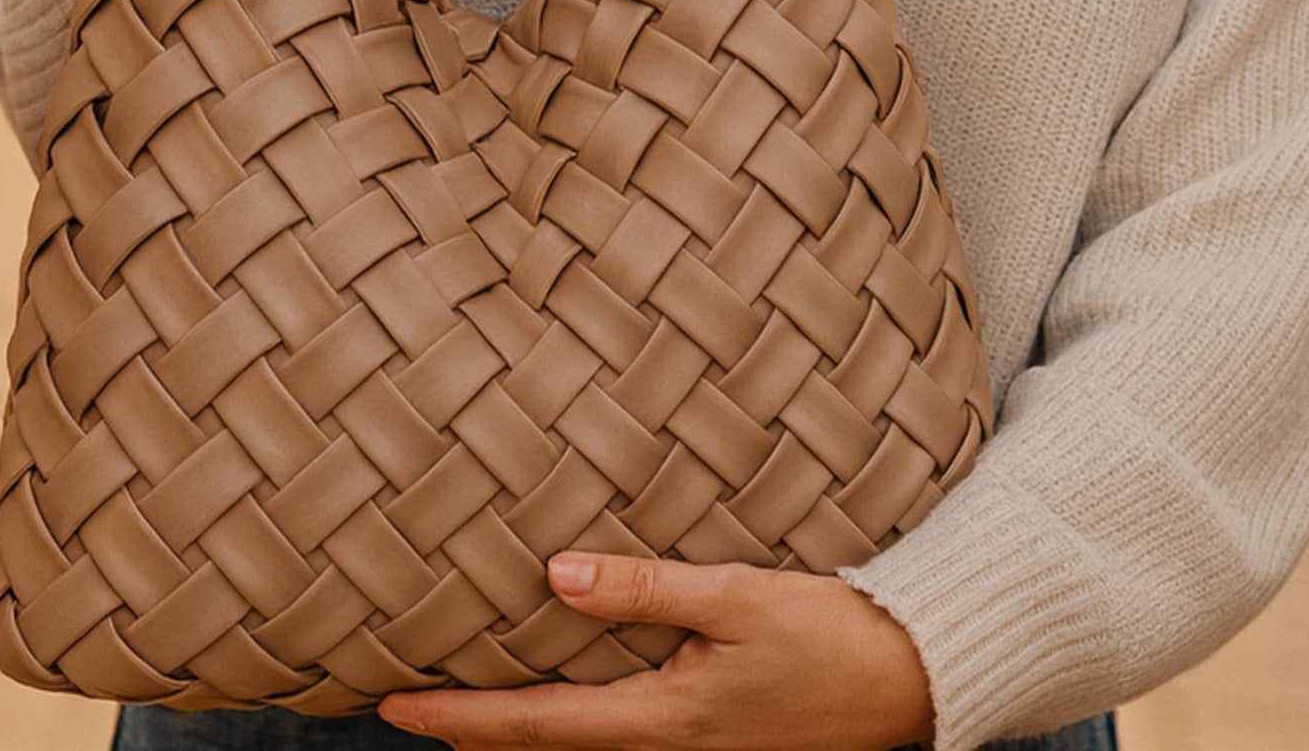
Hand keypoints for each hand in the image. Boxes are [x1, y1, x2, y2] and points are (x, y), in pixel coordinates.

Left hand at [374, 549, 936, 750]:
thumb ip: (645, 588)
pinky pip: (623, 737)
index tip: (391, 707)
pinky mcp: (719, 740)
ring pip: (583, 747)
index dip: (457, 720)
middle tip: (406, 707)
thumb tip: (553, 575)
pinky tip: (567, 691)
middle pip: (546, 746)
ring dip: (520, 727)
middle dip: (473, 732)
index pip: (533, 726)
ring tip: (467, 698)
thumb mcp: (738, 599)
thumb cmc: (834, 637)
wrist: (918, 681)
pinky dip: (573, 721)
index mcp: (662, 722)